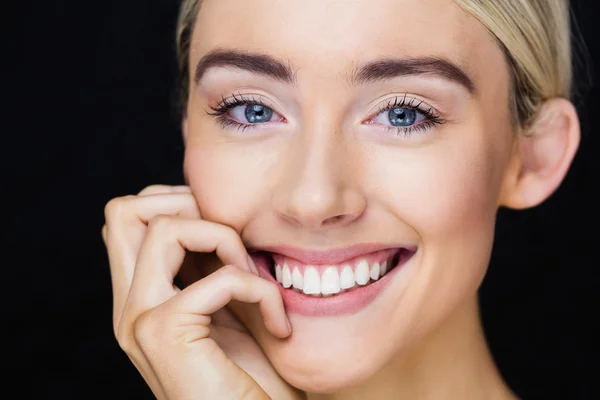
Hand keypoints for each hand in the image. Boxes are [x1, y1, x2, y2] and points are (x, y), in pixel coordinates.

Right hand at [102, 185, 302, 399]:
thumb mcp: (227, 311)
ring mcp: (140, 321)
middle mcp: (128, 308)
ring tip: (256, 276)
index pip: (126, 220)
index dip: (175, 203)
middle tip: (231, 237)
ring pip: (164, 227)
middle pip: (122, 212)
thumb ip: (210, 268)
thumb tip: (218, 216)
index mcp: (140, 299)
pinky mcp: (166, 334)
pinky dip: (261, 290)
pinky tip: (278, 323)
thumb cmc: (251, 378)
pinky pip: (220, 278)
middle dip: (186, 202)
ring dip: (225, 238)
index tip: (224, 229)